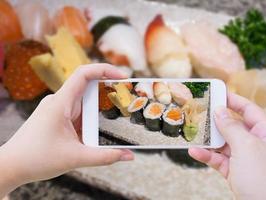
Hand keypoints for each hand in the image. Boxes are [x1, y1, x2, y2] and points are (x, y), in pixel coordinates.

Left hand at [0, 64, 133, 197]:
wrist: (11, 167)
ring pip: (84, 105)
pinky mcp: (57, 118)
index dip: (104, 70)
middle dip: (106, 97)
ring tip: (106, 129)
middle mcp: (59, 102)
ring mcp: (57, 110)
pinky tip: (91, 136)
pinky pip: (78, 115)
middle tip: (124, 103)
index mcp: (60, 103)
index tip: (122, 76)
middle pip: (88, 90)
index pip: (83, 74)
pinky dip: (89, 123)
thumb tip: (129, 155)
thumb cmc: (35, 159)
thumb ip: (105, 157)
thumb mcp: (76, 158)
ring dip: (96, 116)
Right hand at [189, 93, 265, 199]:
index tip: (217, 93)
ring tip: (193, 133)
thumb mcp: (247, 147)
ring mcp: (247, 160)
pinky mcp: (237, 174)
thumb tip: (219, 111)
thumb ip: (231, 127)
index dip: (234, 101)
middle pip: (235, 127)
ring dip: (209, 141)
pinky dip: (207, 156)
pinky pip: (220, 160)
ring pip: (225, 145)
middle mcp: (259, 146)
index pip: (250, 111)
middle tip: (200, 113)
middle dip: (217, 122)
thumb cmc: (265, 180)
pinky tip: (194, 152)